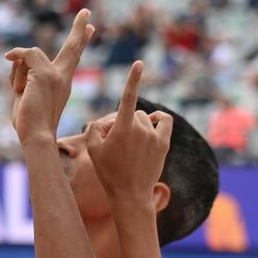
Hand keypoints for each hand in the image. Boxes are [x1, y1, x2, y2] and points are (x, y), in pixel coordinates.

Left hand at [6, 9, 93, 143]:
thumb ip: (24, 76)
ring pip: (31, 56)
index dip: (80, 42)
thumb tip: (14, 58)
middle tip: (85, 12)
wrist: (36, 135)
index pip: (72, 58)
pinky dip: (15, 56)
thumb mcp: (26, 95)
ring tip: (22, 94)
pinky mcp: (44, 74)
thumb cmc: (30, 122)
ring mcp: (55, 75)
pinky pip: (25, 55)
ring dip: (18, 73)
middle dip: (79, 29)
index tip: (90, 28)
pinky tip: (8, 57)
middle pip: (73, 47)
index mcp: (63, 83)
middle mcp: (63, 77)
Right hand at [86, 61, 173, 201]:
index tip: (139, 64)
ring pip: (144, 119)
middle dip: (123, 120)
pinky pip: (163, 121)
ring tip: (128, 142)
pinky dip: (158, 119)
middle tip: (115, 139)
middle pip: (132, 112)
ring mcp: (154, 136)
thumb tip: (108, 121)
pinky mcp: (163, 144)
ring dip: (136, 124)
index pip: (128, 97)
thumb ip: (97, 129)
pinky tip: (152, 123)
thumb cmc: (108, 172)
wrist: (130, 194)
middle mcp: (140, 129)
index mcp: (121, 128)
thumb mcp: (93, 149)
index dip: (133, 79)